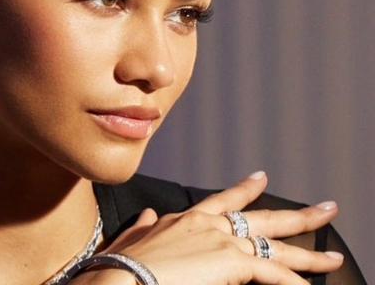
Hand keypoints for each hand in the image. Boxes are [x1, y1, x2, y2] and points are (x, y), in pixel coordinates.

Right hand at [77, 172, 343, 284]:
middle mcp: (209, 224)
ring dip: (307, 253)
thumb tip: (150, 213)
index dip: (245, 190)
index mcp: (187, 219)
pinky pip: (271, 271)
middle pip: (262, 217)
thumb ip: (145, 225)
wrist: (120, 274)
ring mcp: (222, 241)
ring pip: (275, 245)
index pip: (223, 199)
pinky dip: (291, 280)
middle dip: (296, 215)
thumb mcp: (133, 238)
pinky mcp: (231, 261)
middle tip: (325, 208)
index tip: (261, 179)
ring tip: (333, 256)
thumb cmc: (122, 263)